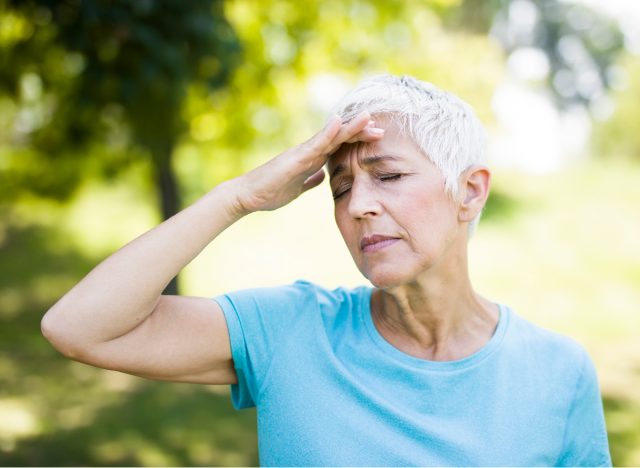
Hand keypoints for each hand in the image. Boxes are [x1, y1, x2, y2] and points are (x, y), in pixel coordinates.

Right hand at [232, 111, 383, 213]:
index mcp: (311, 159)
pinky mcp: (295, 157)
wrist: (249, 196)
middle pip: (339, 138)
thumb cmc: (270, 192)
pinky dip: (328, 132)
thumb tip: (323, 176)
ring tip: (368, 116)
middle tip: (381, 128)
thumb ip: (311, 180)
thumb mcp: (298, 188)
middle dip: (360, 132)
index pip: (339, 146)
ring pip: (331, 136)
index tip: (377, 138)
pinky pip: (315, 143)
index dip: (357, 140)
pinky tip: (340, 121)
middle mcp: (308, 151)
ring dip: (350, 126)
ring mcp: (302, 152)